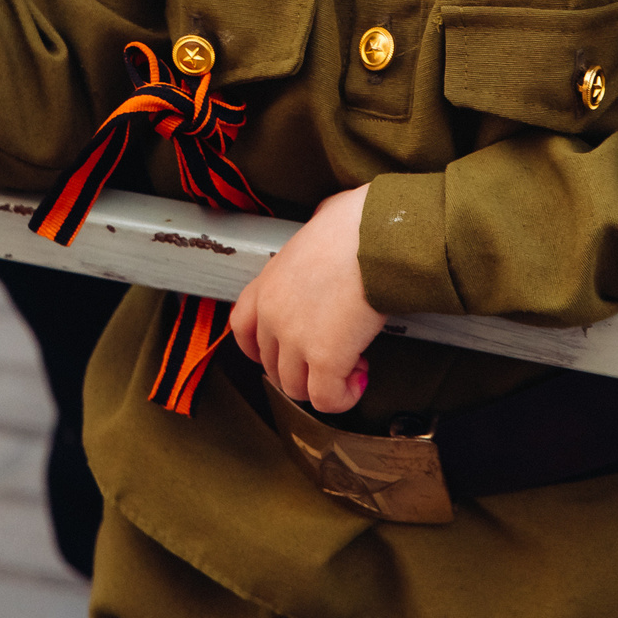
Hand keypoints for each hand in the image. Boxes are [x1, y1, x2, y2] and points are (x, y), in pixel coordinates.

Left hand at [229, 185, 384, 415]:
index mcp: (267, 282)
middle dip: (304, 368)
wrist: (376, 234)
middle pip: (272, 365)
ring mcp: (294, 338)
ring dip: (325, 384)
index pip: (242, 329)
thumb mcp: (321, 219)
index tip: (286, 352)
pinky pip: (326, 399)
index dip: (262, 349)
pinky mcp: (324, 358)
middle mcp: (272, 314)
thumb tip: (330, 217)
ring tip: (353, 364)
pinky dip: (344, 397)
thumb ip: (316, 229)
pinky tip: (360, 377)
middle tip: (334, 354)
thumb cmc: (358, 222)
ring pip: (297, 388)